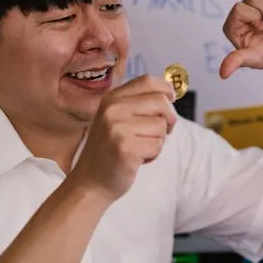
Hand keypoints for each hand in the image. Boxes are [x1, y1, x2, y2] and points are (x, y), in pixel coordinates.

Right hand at [71, 75, 176, 201]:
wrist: (91, 181)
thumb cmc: (110, 150)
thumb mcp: (117, 119)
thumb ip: (139, 104)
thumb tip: (170, 93)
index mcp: (111, 98)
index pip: (148, 81)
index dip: (166, 90)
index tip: (171, 100)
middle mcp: (113, 109)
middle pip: (161, 102)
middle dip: (169, 119)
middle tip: (160, 132)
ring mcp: (117, 128)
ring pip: (161, 126)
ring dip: (158, 140)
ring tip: (139, 148)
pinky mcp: (125, 148)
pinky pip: (158, 145)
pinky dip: (153, 154)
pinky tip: (137, 159)